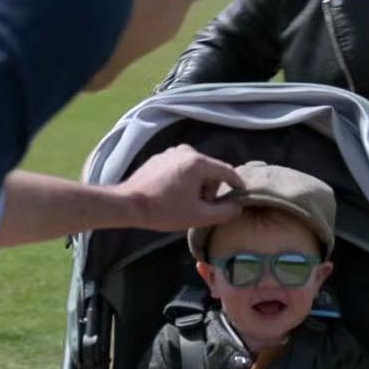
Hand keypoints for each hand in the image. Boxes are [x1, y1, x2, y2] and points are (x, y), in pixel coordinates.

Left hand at [117, 145, 244, 233]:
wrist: (128, 204)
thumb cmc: (164, 210)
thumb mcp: (199, 216)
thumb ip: (224, 212)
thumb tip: (237, 207)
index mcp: (198, 162)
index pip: (227, 171)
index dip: (237, 184)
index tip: (241, 196)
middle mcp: (186, 151)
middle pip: (210, 170)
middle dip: (211, 189)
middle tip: (203, 207)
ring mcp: (171, 152)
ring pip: (196, 169)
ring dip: (197, 185)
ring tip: (187, 203)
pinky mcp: (160, 158)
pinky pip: (181, 167)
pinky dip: (184, 180)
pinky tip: (174, 195)